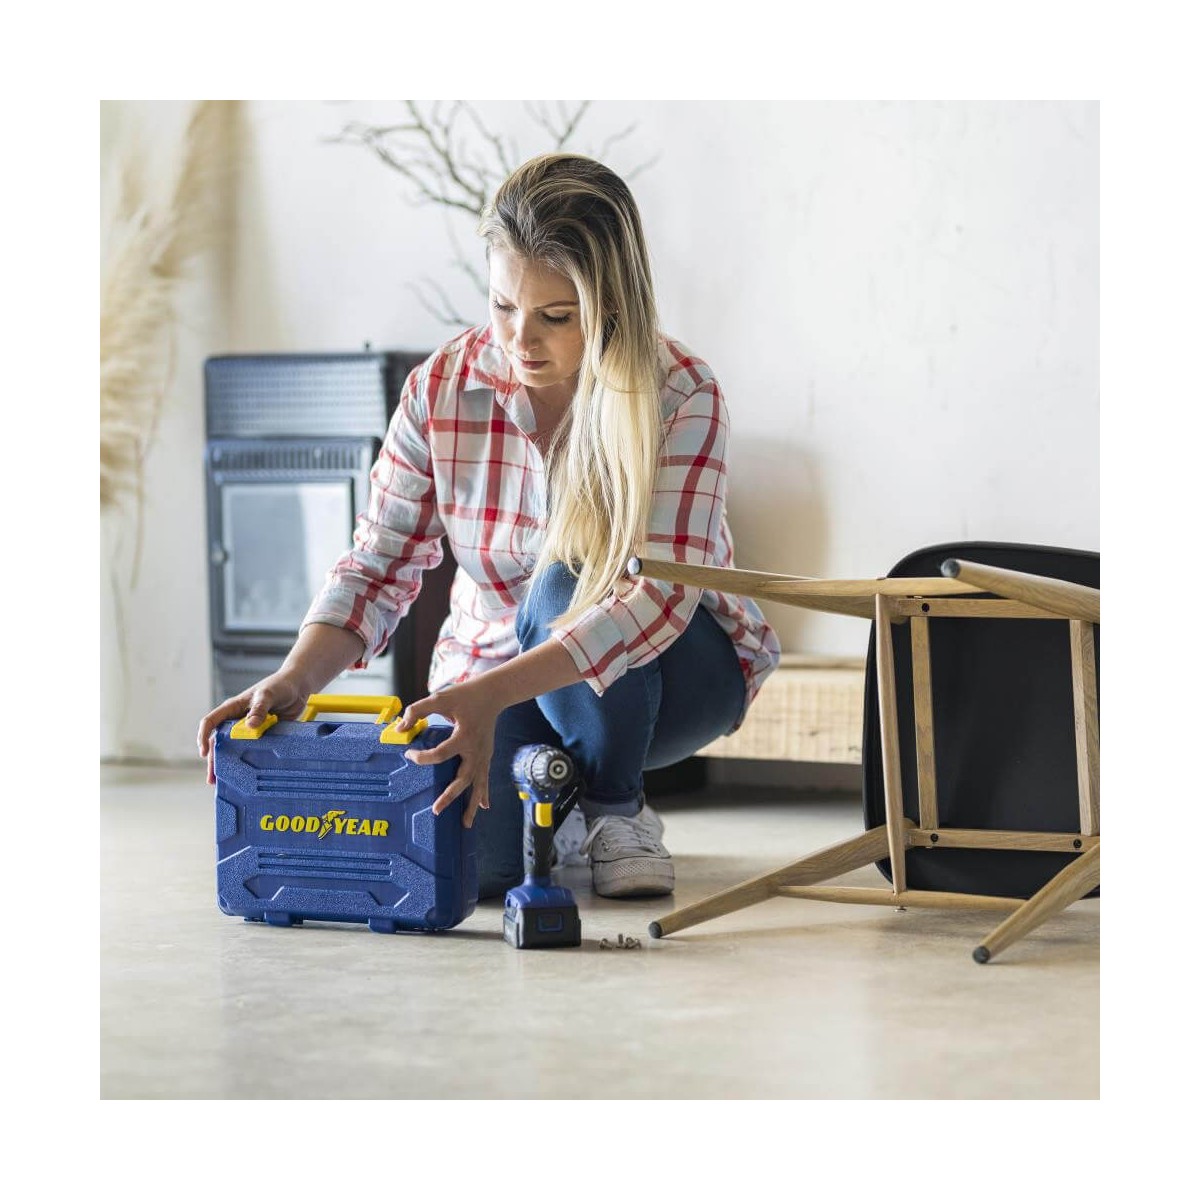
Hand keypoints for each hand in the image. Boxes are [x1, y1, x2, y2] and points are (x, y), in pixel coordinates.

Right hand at [196, 671, 309, 785]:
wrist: (298, 688)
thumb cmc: (279, 685)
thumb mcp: (267, 695)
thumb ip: (259, 709)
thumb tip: (250, 726)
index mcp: (233, 708)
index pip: (211, 722)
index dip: (204, 736)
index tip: (204, 752)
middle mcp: (238, 720)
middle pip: (220, 741)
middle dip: (214, 759)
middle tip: (212, 778)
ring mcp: (250, 730)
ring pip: (234, 748)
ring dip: (228, 763)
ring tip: (223, 782)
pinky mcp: (263, 736)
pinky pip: (252, 750)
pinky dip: (247, 761)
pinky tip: (247, 774)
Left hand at [398, 678, 501, 827]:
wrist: (493, 693)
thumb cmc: (466, 695)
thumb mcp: (441, 698)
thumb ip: (418, 710)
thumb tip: (400, 727)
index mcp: (464, 736)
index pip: (440, 754)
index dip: (422, 757)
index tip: (409, 753)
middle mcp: (475, 751)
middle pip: (463, 779)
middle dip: (450, 796)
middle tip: (436, 809)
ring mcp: (483, 756)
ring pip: (477, 785)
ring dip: (471, 805)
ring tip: (465, 824)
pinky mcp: (486, 756)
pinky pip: (485, 778)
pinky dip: (484, 793)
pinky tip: (484, 807)